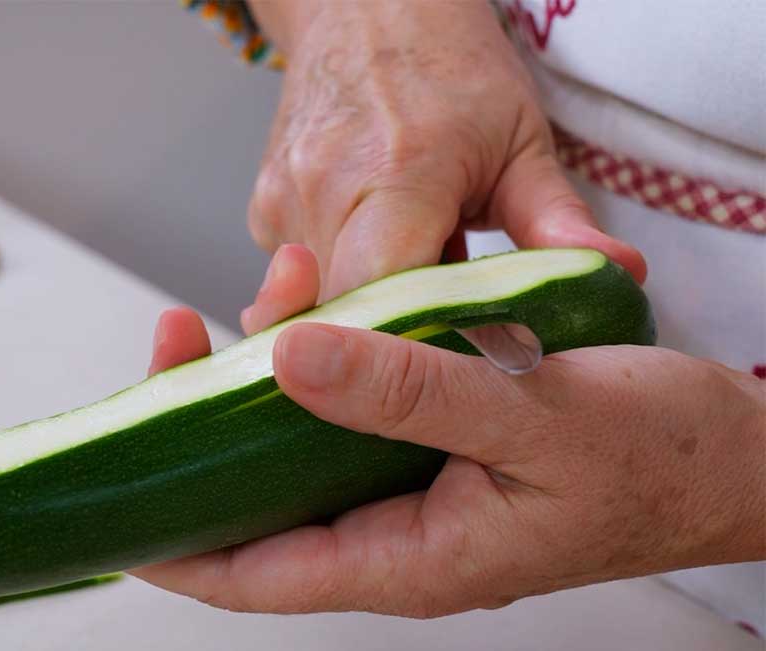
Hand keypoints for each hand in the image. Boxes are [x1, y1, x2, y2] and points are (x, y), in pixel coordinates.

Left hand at [133, 306, 764, 616]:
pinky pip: (356, 425)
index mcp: (415, 559)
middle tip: (179, 341)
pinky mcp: (437, 457)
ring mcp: (418, 498)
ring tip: (256, 302)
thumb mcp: (532, 416)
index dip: (176, 547)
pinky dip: (327, 373)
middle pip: (266, 509)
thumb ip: (409, 391)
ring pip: (307, 458)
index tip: (113, 495)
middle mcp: (402, 538)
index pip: (259, 576)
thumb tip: (286, 360)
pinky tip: (321, 316)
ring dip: (268, 387)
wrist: (733, 456)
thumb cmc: (657, 456)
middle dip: (204, 432)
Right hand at [239, 0, 645, 334]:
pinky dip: (336, 289)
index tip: (447, 383)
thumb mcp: (519, 140)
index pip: (385, 298)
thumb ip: (557, 222)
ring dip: (363, 318)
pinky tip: (372, 257)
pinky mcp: (263, 211)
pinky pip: (296, 280)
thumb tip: (617, 278)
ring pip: (314, 308)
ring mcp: (282, 203)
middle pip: (343, 320)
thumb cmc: (445, 67)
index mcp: (398, 172)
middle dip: (386, 348)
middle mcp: (324, 192)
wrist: (361, 7)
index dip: (412, 350)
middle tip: (431, 352)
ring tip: (408, 280)